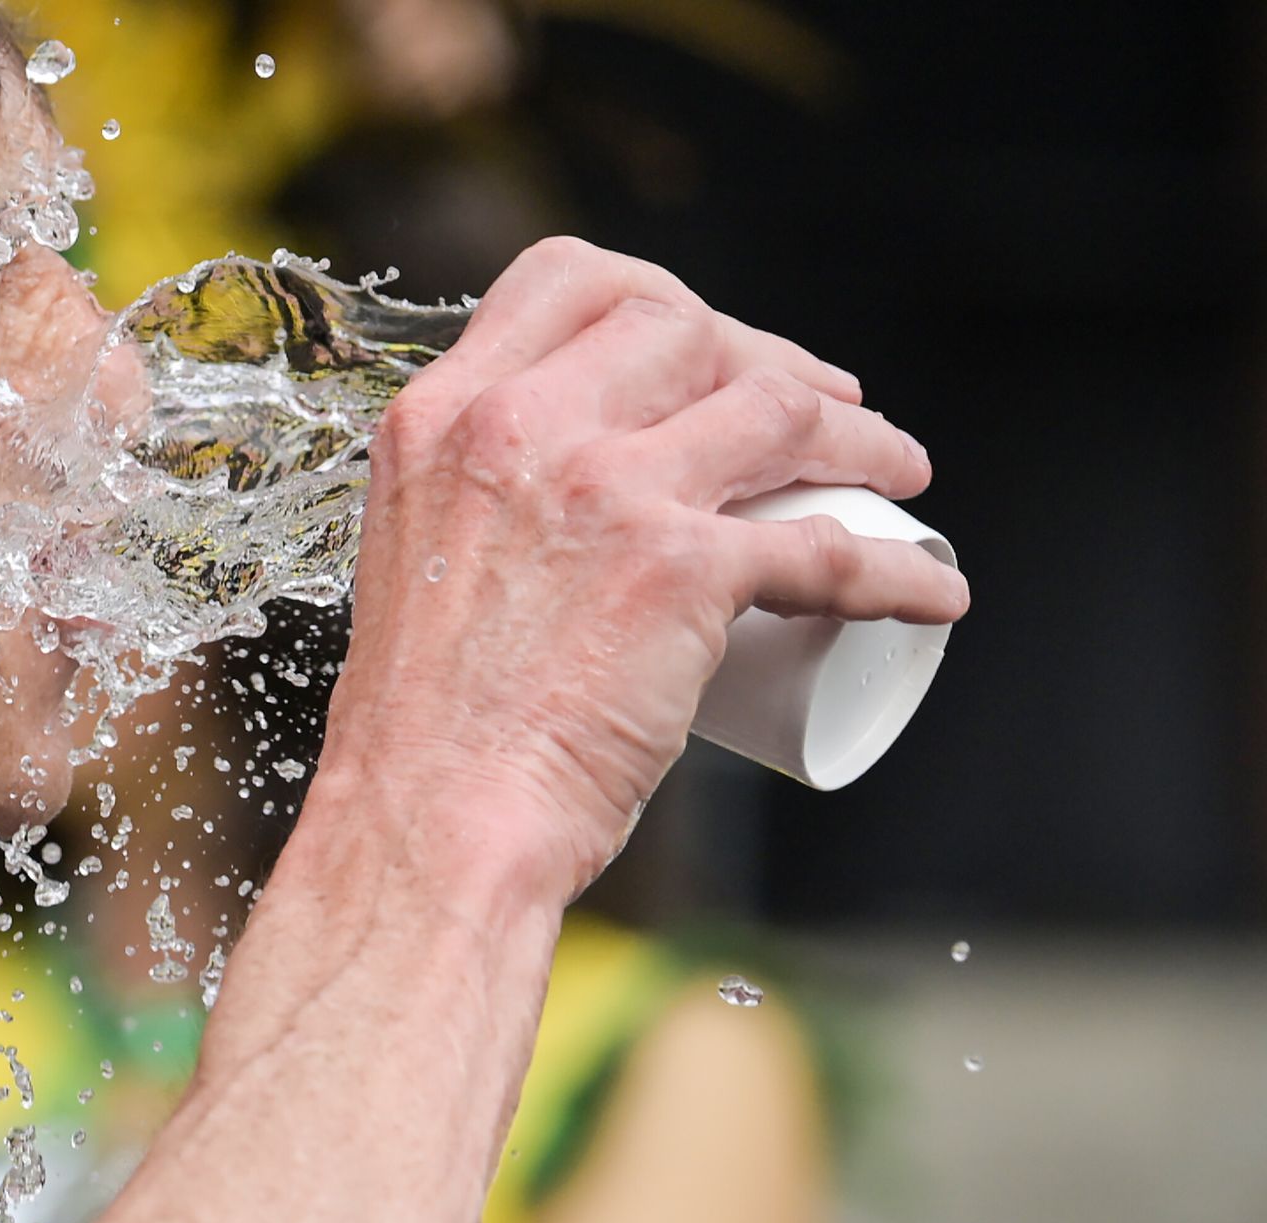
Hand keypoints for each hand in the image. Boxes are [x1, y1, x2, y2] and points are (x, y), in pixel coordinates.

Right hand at [315, 238, 970, 900]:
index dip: (658, 296)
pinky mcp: (678, 571)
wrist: (426, 819)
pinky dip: (898, 574)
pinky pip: (827, 549)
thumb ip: (474, 504)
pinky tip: (930, 592)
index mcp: (442, 417)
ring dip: (856, 434)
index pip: (566, 280)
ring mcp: (603, 490)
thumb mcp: (415, 558)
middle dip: (768, 354)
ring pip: (773, 407)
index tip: (706, 345)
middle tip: (816, 406)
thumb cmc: (425, 723)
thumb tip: (561, 504)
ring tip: (896, 473)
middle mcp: (519, 428)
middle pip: (681, 324)